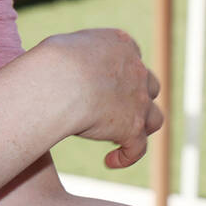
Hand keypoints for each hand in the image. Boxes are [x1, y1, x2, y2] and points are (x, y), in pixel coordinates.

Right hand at [40, 29, 162, 168]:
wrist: (60, 79)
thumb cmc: (51, 60)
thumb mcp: (65, 45)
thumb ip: (75, 55)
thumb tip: (65, 65)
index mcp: (121, 44)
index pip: (131, 58)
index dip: (122, 74)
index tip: (106, 85)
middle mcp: (137, 70)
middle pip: (148, 87)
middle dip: (137, 99)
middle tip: (117, 111)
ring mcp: (138, 100)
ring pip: (153, 118)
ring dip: (141, 127)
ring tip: (121, 137)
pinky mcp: (132, 127)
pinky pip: (137, 148)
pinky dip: (127, 157)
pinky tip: (110, 162)